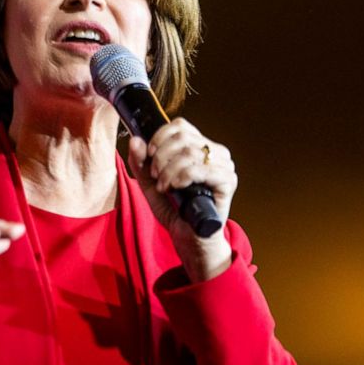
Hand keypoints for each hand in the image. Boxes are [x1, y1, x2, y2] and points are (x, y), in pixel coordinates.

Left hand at [127, 118, 236, 281]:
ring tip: (164, 186)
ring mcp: (224, 166)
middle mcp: (215, 152)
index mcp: (200, 147)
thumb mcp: (150, 184)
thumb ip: (141, 163)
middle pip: (182, 137)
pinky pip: (200, 169)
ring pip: (189, 152)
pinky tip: (175, 188)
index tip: (149, 155)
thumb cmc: (175, 211)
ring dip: (168, 170)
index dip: (159, 138)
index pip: (179, 126)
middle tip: (156, 176)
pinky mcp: (227, 181)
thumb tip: (136, 140)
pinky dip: (180, 177)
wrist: (190, 238)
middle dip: (160, 156)